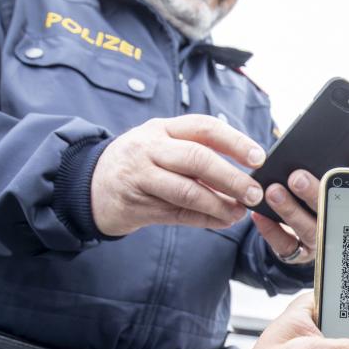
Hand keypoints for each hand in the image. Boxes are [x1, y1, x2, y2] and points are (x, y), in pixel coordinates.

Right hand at [91, 115, 265, 235]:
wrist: (88, 186)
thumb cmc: (139, 163)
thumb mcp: (162, 146)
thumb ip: (197, 154)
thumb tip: (245, 172)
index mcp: (162, 128)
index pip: (204, 127)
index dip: (235, 141)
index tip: (259, 157)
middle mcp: (150, 148)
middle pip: (197, 158)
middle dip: (231, 177)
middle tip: (254, 192)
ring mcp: (140, 177)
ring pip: (187, 190)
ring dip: (219, 204)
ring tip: (240, 212)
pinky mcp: (136, 205)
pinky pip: (178, 214)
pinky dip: (204, 219)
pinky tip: (222, 221)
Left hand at [252, 161, 348, 263]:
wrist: (309, 236)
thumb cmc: (323, 204)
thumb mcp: (338, 192)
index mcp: (348, 213)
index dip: (347, 188)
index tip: (335, 172)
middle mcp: (334, 231)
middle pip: (326, 214)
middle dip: (312, 195)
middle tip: (297, 178)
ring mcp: (315, 245)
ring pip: (305, 230)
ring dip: (289, 211)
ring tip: (273, 192)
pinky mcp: (297, 255)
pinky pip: (285, 246)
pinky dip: (271, 230)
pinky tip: (259, 214)